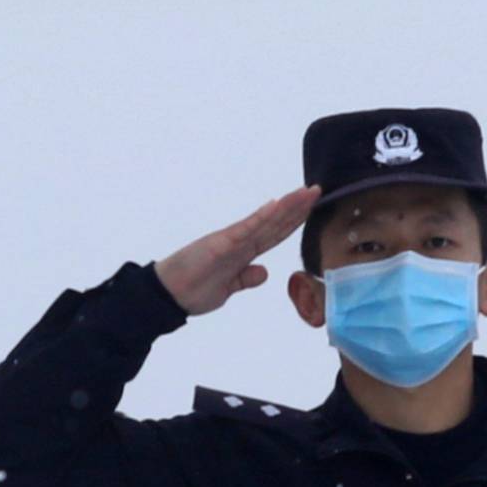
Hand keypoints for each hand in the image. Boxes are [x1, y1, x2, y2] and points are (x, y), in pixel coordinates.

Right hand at [156, 188, 315, 316]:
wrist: (169, 295)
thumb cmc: (193, 290)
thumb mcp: (228, 288)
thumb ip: (245, 278)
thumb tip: (263, 272)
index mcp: (243, 253)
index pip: (274, 234)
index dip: (293, 221)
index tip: (311, 208)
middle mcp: (241, 242)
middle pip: (274, 223)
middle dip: (297, 208)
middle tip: (317, 190)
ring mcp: (232, 240)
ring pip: (265, 221)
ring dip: (286, 207)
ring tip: (305, 193)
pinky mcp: (222, 243)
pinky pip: (246, 228)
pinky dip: (262, 216)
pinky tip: (276, 205)